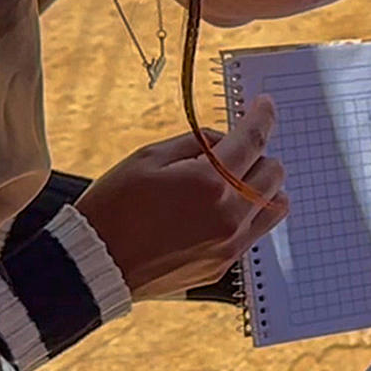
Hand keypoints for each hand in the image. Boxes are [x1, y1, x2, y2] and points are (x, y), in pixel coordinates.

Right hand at [74, 97, 287, 300]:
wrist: (95, 266)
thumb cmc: (114, 207)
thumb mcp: (148, 158)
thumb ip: (196, 142)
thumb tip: (225, 141)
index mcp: (210, 183)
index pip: (253, 141)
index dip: (263, 116)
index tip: (266, 105)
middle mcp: (229, 216)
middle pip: (274, 174)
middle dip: (258, 154)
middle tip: (233, 151)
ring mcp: (229, 245)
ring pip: (274, 206)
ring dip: (261, 187)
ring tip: (230, 182)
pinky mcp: (223, 265)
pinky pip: (253, 231)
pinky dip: (246, 214)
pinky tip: (216, 210)